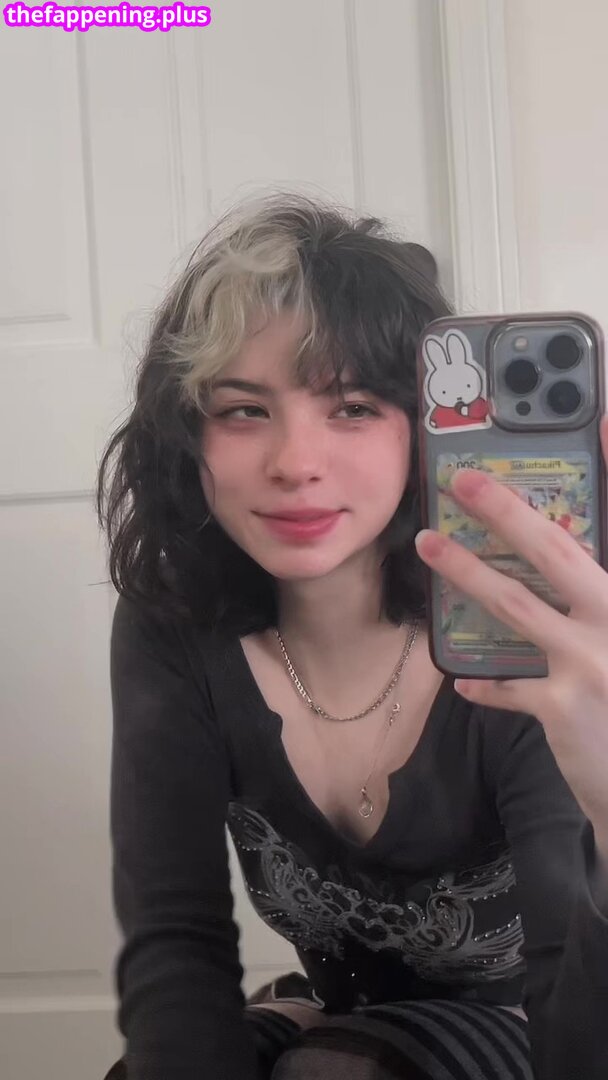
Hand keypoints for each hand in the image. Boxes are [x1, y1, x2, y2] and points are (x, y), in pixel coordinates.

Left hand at [414, 416, 607, 849]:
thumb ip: (594, 598)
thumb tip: (561, 551)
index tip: (599, 418)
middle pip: (556, 551)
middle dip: (505, 511)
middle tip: (466, 480)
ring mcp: (594, 662)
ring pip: (515, 605)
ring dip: (465, 572)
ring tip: (430, 545)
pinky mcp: (564, 708)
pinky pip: (509, 686)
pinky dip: (487, 682)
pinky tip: (464, 680)